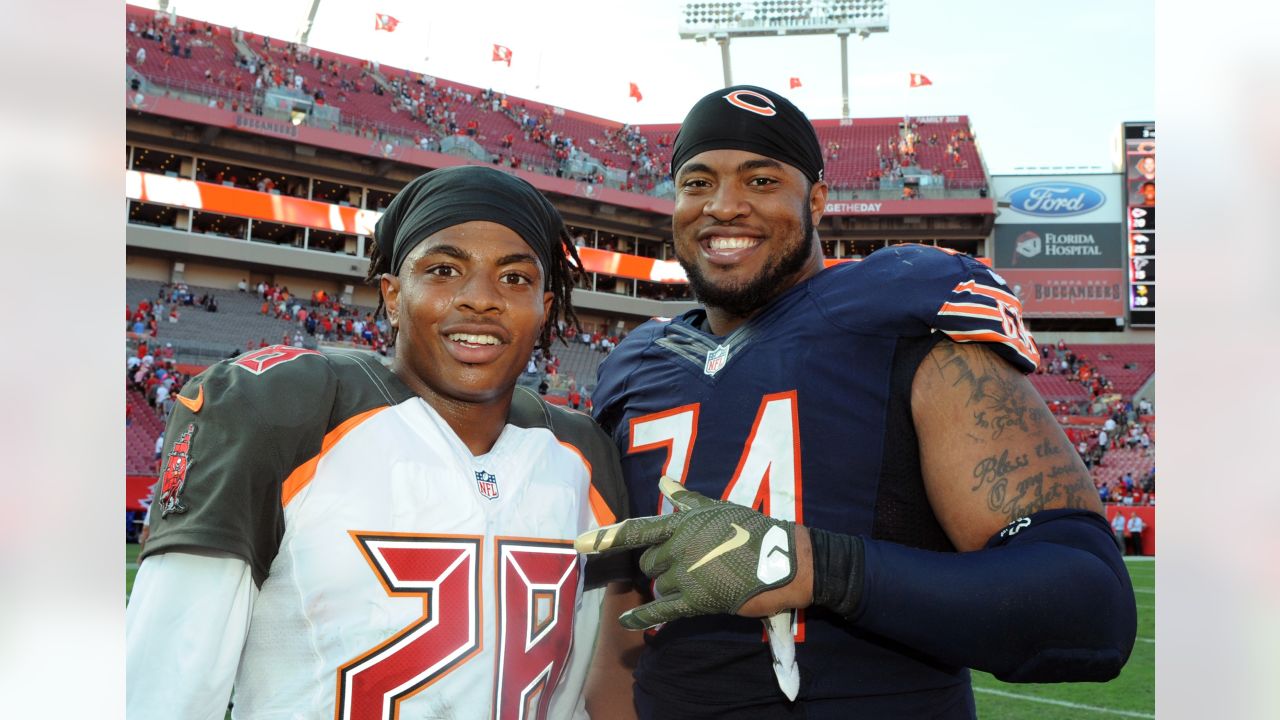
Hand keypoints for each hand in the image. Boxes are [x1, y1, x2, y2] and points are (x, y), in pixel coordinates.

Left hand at [575, 477, 810, 629]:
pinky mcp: (697, 601)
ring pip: (658, 586)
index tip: (578, 544)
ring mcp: (686, 575)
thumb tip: (662, 482)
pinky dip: (641, 618)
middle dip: (659, 566)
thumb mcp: (718, 507)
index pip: (637, 530)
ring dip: (670, 586)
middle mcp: (678, 548)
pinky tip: (626, 623)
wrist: (784, 560)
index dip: (606, 537)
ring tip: (699, 579)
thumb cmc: (753, 529)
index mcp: (682, 523)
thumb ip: (686, 498)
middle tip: (686, 564)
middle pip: (647, 564)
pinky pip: (661, 611)